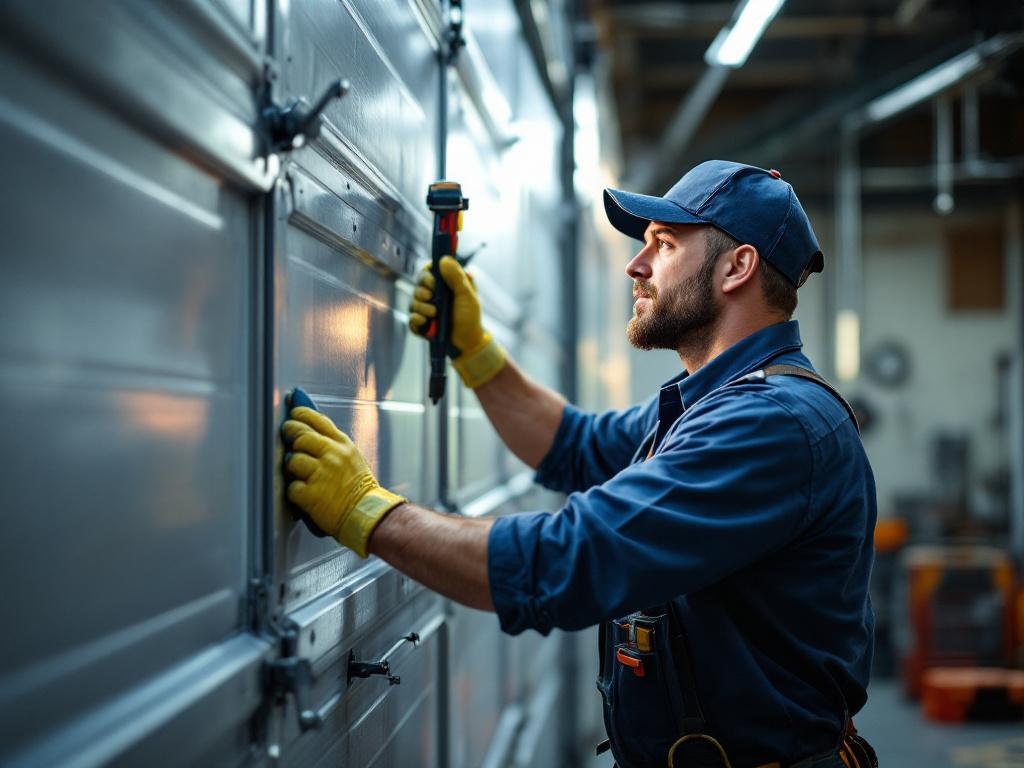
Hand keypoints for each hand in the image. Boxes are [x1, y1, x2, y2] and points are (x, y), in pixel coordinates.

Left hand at [282, 406, 404, 556]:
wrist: (368, 514)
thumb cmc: (360, 489)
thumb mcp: (353, 458)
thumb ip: (334, 444)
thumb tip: (310, 432)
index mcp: (342, 445)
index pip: (318, 420)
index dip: (301, 414)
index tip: (294, 414)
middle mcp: (332, 456)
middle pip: (300, 436)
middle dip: (290, 435)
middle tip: (287, 438)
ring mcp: (321, 475)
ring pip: (292, 461)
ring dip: (292, 468)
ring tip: (300, 475)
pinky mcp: (312, 495)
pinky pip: (292, 487)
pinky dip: (295, 492)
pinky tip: (303, 494)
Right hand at [408, 255, 506, 387]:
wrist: (468, 341)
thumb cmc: (470, 316)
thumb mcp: (467, 295)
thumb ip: (457, 277)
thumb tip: (444, 259)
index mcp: (443, 284)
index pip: (428, 270)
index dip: (427, 273)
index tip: (432, 280)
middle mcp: (432, 294)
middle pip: (418, 285)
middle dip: (422, 290)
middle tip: (431, 296)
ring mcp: (425, 309)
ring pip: (413, 302)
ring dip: (422, 307)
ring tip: (435, 314)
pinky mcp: (421, 323)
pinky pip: (411, 319)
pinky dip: (417, 320)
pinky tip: (427, 323)